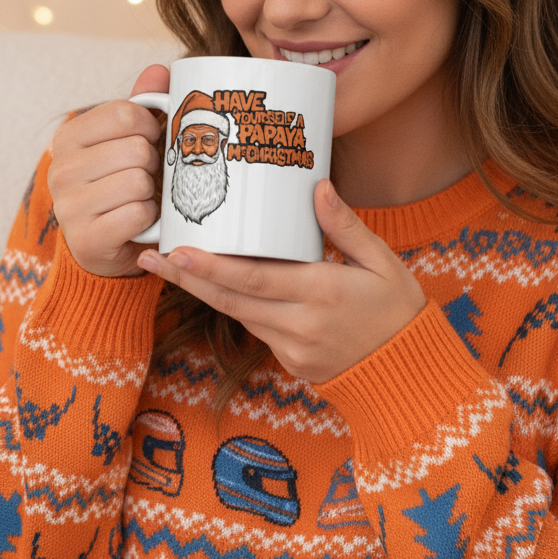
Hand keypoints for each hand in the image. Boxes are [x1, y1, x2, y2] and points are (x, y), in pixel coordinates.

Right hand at [47, 64, 168, 277]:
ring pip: (138, 181)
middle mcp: (61, 168)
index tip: (150, 140)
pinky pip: (138, 214)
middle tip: (145, 176)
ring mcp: (69, 205)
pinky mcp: (86, 238)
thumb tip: (159, 70)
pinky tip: (137, 221)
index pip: (125, 113)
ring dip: (151, 193)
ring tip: (140, 198)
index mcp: (69, 136)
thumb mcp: (129, 139)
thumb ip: (144, 103)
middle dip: (153, 164)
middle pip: (136, 149)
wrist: (108, 245)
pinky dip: (148, 219)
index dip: (151, 126)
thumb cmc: (122, 183)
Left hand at [136, 179, 427, 383]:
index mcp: (322, 292)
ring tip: (169, 266)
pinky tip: (213, 284)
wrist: (407, 372)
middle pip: (231, 300)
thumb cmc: (397, 308)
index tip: (180, 252)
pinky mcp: (291, 362)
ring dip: (202, 291)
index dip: (213, 267)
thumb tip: (318, 186)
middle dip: (187, 278)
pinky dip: (233, 305)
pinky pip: (255, 327)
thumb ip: (346, 225)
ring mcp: (293, 348)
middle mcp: (300, 324)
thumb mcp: (382, 260)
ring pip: (237, 314)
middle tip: (151, 257)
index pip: (255, 279)